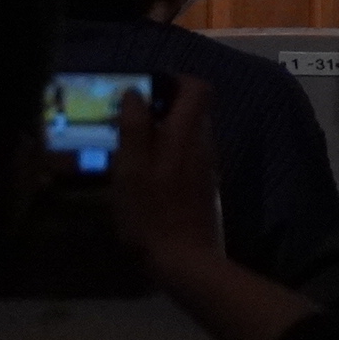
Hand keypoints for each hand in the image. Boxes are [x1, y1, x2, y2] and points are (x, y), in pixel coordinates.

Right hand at [110, 79, 220, 267]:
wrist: (184, 259)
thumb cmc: (151, 213)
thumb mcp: (131, 170)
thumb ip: (135, 128)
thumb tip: (135, 93)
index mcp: (187, 134)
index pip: (198, 88)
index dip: (175, 80)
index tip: (147, 88)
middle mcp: (203, 143)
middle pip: (194, 109)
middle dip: (165, 105)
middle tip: (131, 118)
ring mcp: (207, 165)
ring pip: (190, 132)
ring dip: (165, 130)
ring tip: (132, 145)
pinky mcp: (203, 185)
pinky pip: (188, 154)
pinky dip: (169, 152)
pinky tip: (145, 172)